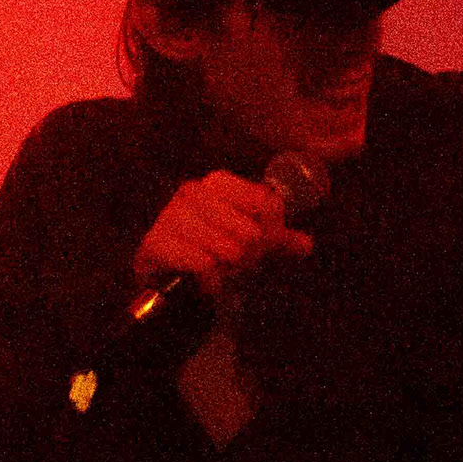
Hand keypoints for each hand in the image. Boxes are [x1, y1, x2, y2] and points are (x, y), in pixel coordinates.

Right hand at [134, 170, 313, 300]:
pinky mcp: (156, 242)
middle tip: (238, 261)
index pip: (265, 203)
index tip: (261, 241)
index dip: (270, 229)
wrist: (167, 270)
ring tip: (222, 268)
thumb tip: (306, 245)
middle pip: (249, 231)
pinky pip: (201, 263)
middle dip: (249, 254)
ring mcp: (171, 215)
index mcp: (217, 182)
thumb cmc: (212, 247)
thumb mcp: (249, 240)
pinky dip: (210, 278)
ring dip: (229, 267)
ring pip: (226, 249)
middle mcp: (192, 191)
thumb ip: (277, 239)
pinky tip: (206, 279)